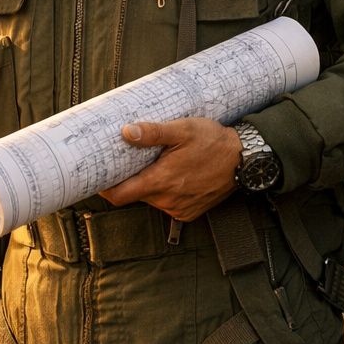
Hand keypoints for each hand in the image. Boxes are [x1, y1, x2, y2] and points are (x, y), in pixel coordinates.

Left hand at [100, 117, 240, 221]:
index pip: (119, 196)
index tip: (99, 177)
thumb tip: (126, 131)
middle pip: (135, 195)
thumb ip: (153, 132)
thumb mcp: (183, 129)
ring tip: (156, 164)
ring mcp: (178, 209)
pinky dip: (166, 193)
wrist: (244, 160)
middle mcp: (167, 200)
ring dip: (150, 185)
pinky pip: (168, 204)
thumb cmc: (213, 142)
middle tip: (128, 161)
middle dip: (130, 180)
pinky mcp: (189, 213)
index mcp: (161, 181)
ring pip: (152, 199)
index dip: (105, 188)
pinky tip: (175, 175)